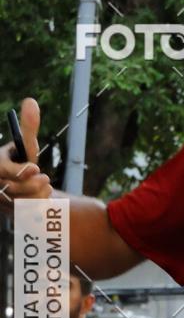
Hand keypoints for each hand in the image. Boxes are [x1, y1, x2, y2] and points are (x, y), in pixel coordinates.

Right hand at [0, 98, 51, 213]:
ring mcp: (2, 202)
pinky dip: (38, 208)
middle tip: (46, 179)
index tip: (37, 168)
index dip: (19, 172)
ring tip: (46, 187)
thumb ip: (29, 128)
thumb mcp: (25, 146)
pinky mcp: (11, 215)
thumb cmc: (22, 163)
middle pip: (13, 189)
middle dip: (32, 184)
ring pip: (21, 203)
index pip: (3, 171)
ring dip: (38, 195)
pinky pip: (26, 216)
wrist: (23, 187)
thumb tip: (32, 101)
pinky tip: (45, 200)